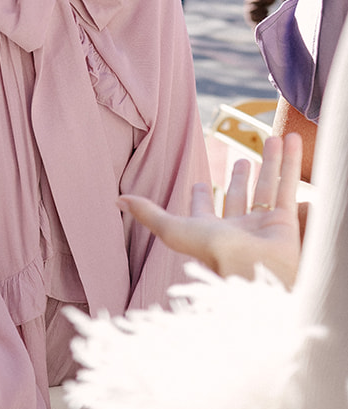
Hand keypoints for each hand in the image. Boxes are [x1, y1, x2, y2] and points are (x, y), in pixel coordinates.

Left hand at [119, 132, 301, 289]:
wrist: (252, 268)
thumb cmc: (211, 252)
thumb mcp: (172, 229)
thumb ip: (148, 213)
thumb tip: (117, 199)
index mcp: (208, 232)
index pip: (202, 209)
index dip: (199, 197)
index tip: (198, 184)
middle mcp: (236, 229)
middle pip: (236, 197)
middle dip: (237, 180)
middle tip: (239, 161)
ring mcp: (262, 225)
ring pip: (265, 187)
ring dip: (268, 163)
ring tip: (272, 141)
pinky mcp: (285, 220)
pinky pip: (287, 184)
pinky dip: (289, 162)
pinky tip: (291, 139)